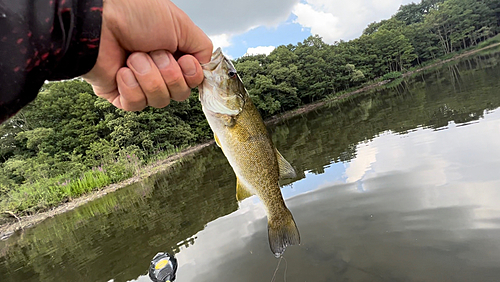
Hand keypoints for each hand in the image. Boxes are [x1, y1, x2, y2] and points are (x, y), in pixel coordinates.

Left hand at [82, 0, 212, 110]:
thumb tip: (205, 70)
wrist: (101, 18)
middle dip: (168, 73)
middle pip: (179, 95)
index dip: (191, 75)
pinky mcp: (118, 93)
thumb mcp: (182, 25)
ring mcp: (138, 84)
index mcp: (174, 56)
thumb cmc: (137, 13)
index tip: (185, 60)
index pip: (193, 82)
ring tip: (134, 56)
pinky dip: (131, 87)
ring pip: (159, 101)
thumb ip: (203, 49)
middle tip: (154, 52)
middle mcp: (158, 71)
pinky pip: (135, 105)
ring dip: (149, 76)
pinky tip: (122, 70)